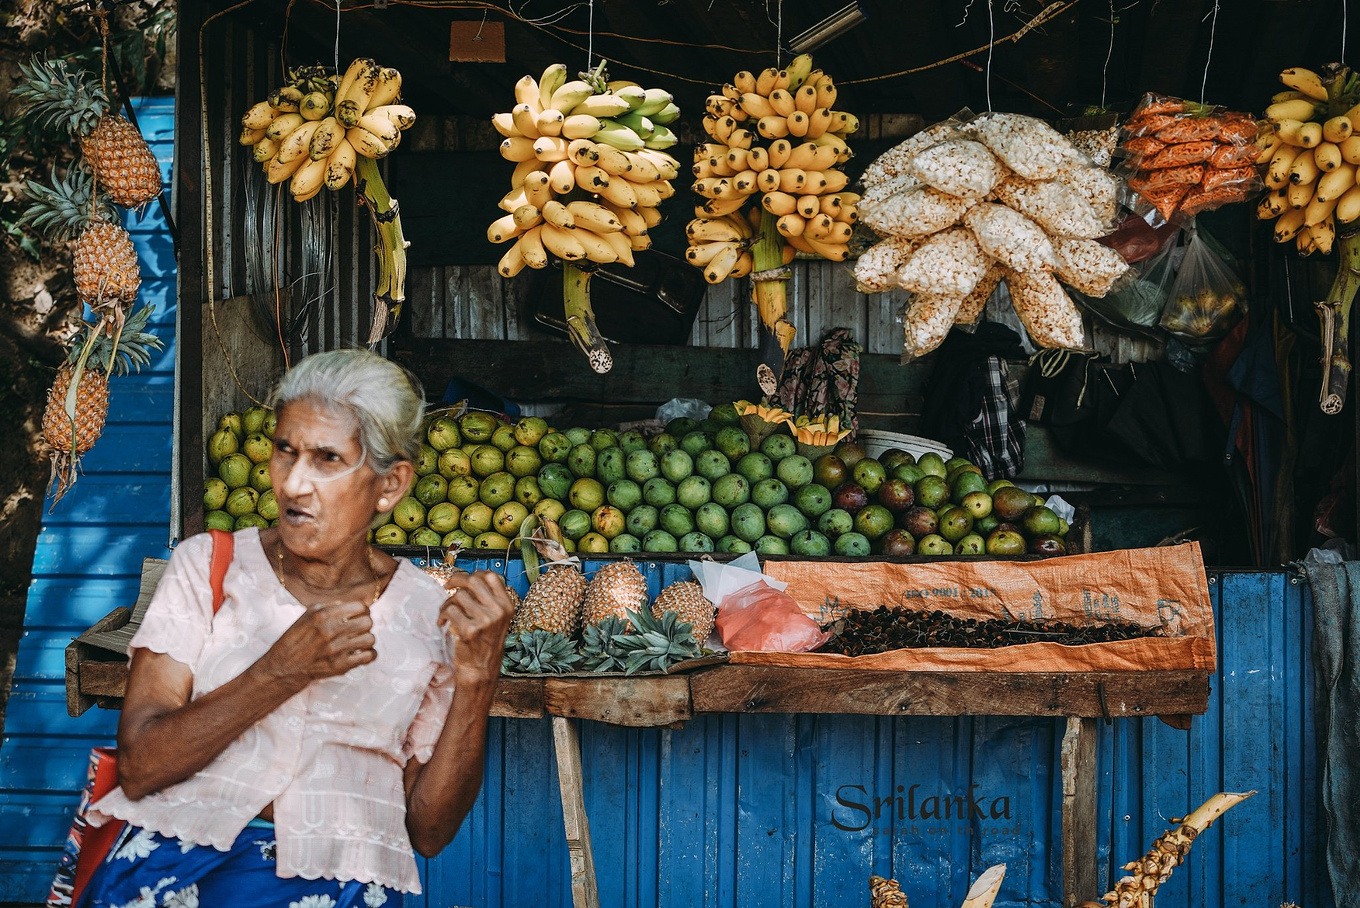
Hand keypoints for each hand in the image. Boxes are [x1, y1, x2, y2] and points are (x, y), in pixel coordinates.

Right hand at [260, 600, 376, 686]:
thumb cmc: (297, 638)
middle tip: (359, 628)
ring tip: (359, 641)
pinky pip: (369, 656)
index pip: (359, 607)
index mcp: (322, 615)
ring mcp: (336, 649)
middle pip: (368, 622)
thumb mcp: (308, 615)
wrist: (284, 666)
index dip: (363, 610)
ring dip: (366, 639)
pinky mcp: (340, 666)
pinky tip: (360, 652)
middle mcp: (330, 631)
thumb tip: (351, 605)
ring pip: (370, 639)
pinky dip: (369, 654)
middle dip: (365, 624)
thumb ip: (331, 606)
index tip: (360, 614)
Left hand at [439, 571, 515, 685]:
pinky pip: (450, 610)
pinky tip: (443, 622)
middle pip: (473, 580)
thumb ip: (489, 599)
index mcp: (507, 606)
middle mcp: (498, 611)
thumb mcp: (497, 619)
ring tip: (447, 613)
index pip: (491, 576)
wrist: (481, 669)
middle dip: (456, 579)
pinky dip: (442, 614)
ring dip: (447, 602)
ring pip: (459, 596)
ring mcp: (484, 621)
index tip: (464, 579)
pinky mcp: (469, 630)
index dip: (475, 573)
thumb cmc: (485, 643)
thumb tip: (468, 578)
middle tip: (448, 585)